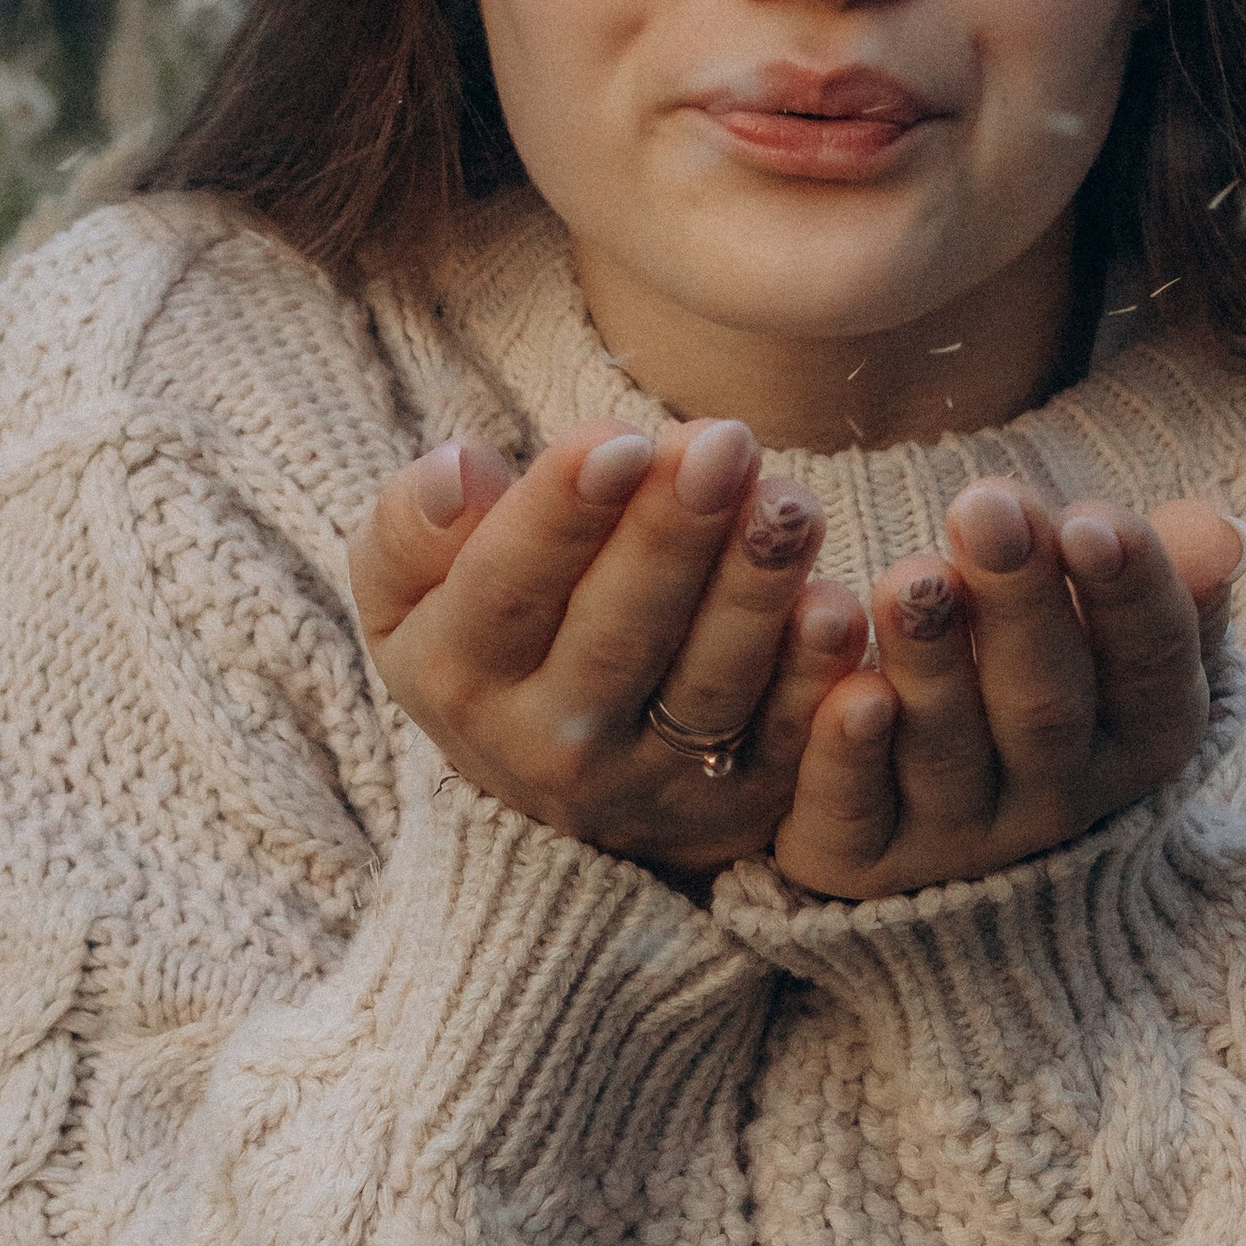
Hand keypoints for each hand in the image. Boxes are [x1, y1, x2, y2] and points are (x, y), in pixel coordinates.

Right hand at [346, 417, 866, 878]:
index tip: (617, 439)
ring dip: (755, 593)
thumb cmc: (483, 635)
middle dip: (674, 535)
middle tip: (725, 444)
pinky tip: (840, 609)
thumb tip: (456, 472)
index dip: (562, 514)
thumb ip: (412, 528)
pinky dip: (814, 683)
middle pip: (617, 634)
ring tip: (790, 504)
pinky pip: (782, 745)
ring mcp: (648, 785)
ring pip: (707, 685)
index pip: (507, 588)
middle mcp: (549, 745)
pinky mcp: (734, 807)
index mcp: (459, 674)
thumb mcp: (405, 593)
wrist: (539, 790)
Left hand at [774, 478, 1245, 900]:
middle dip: (1018, 604)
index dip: (1126, 593)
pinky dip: (850, 757)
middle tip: (986, 508)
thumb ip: (1157, 577)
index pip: (1151, 665)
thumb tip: (1221, 537)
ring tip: (910, 579)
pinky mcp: (864, 859)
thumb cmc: (1044, 672)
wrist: (942, 812)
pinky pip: (857, 814)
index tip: (1088, 519)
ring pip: (947, 752)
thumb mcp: (1113, 627)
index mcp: (1140, 736)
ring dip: (931, 664)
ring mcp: (960, 838)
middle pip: (1046, 704)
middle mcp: (1058, 799)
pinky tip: (849, 692)